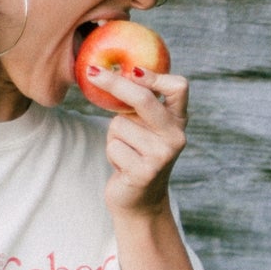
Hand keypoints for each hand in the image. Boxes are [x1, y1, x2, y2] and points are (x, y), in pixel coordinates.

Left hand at [87, 66, 189, 215]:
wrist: (140, 200)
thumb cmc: (137, 154)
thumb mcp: (143, 126)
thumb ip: (137, 103)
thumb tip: (106, 69)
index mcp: (178, 120)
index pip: (178, 87)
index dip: (155, 75)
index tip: (131, 69)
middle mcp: (176, 136)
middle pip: (144, 99)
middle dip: (115, 84)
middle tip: (92, 72)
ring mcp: (162, 155)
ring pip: (120, 125)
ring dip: (113, 136)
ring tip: (125, 150)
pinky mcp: (145, 172)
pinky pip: (114, 146)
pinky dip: (111, 153)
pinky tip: (123, 165)